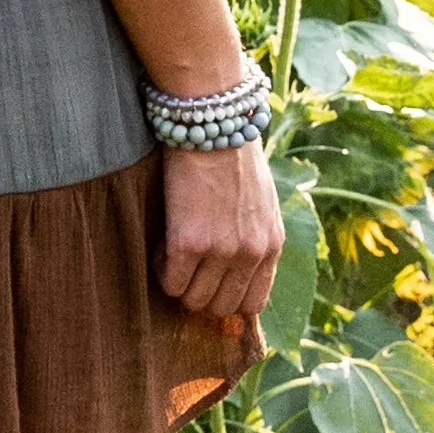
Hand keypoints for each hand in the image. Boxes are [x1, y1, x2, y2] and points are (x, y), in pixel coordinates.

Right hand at [157, 138, 286, 325]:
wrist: (214, 126)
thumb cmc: (233, 156)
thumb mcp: (262, 202)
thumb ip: (256, 236)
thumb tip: (236, 268)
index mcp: (272, 245)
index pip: (253, 302)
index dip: (227, 299)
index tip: (210, 284)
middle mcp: (251, 253)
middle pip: (221, 307)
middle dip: (200, 293)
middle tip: (187, 268)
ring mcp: (221, 251)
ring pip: (193, 299)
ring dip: (179, 282)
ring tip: (172, 252)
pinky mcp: (189, 243)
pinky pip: (170, 280)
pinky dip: (161, 269)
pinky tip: (162, 244)